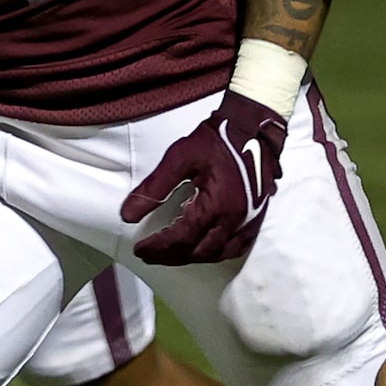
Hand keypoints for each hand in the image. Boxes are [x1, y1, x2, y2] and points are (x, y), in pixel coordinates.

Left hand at [119, 91, 288, 264]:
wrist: (254, 127)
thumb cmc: (217, 139)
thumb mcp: (180, 157)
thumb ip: (154, 187)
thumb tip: (128, 215)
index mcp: (215, 205)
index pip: (181, 238)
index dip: (158, 247)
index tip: (140, 248)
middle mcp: (235, 220)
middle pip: (198, 252)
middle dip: (170, 256)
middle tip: (150, 254)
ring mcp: (249, 221)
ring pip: (218, 254)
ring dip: (192, 257)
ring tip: (172, 253)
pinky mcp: (257, 217)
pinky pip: (238, 248)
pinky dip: (217, 254)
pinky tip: (204, 249)